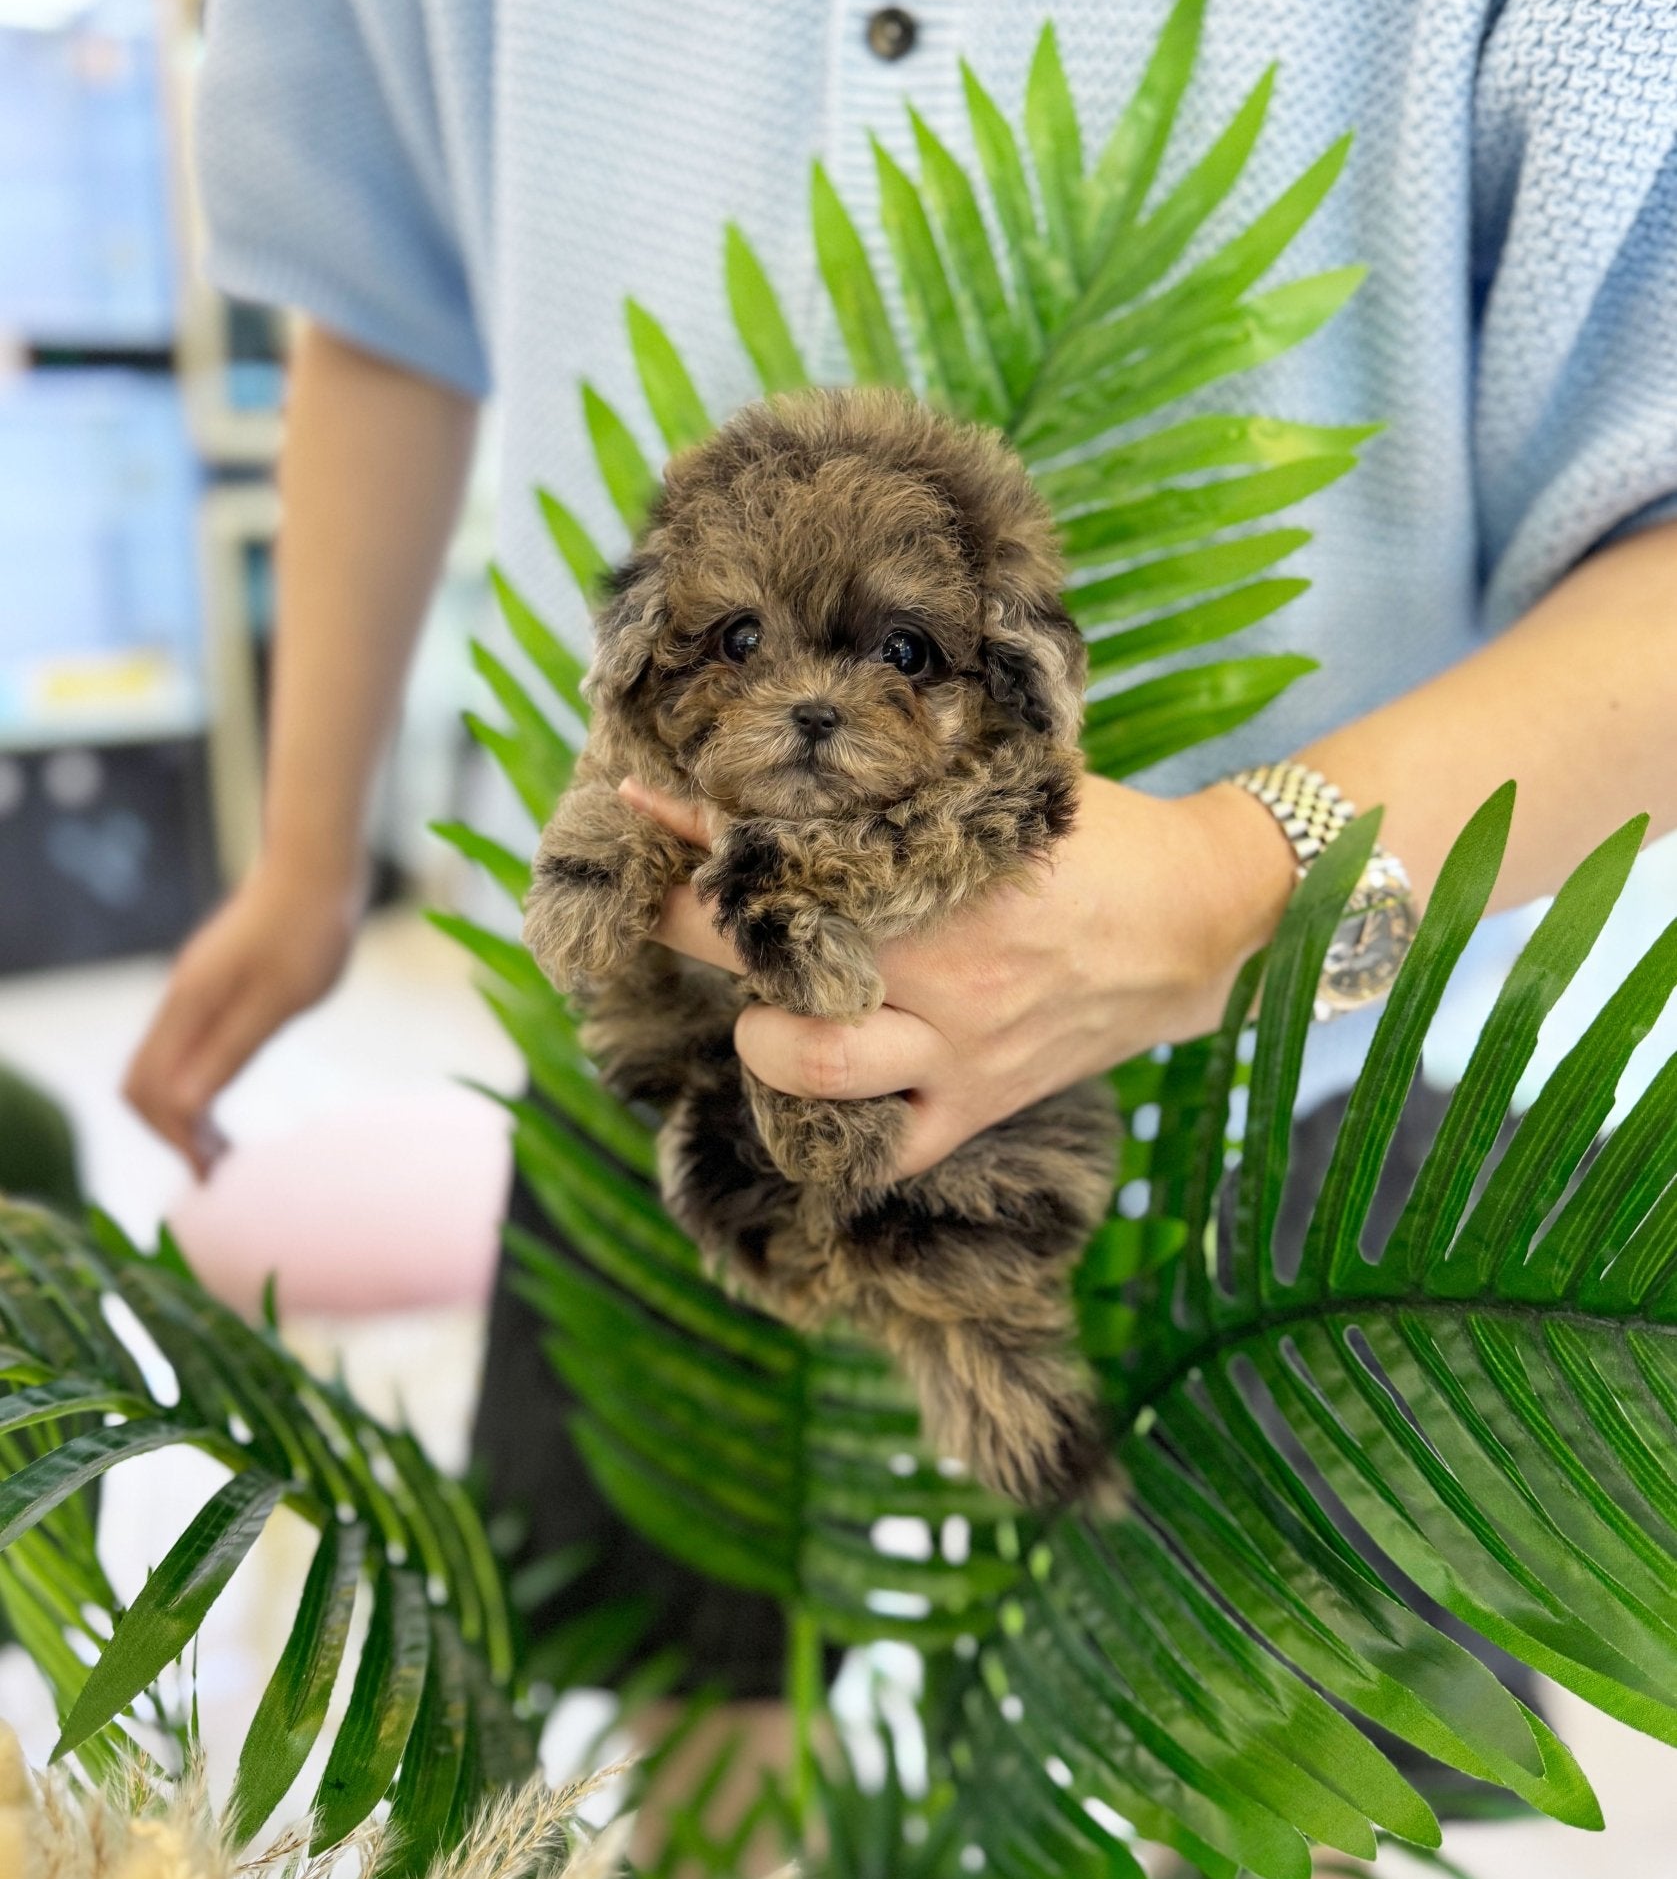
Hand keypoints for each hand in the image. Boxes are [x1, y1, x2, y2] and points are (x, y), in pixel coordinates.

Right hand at [124, 854, 365, 1176]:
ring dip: (183, 1109)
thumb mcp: (280, 1000)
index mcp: (190, 1006)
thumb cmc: (310, 930)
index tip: (214, 1173)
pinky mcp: (213, 982)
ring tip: (223, 1145)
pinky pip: (185, 1045)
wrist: (318, 864)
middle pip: (143, 1084)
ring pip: (162, 1065)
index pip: (153, 1092)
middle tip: (218, 1166)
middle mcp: (180, 999)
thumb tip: (185, 1107)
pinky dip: (196, 1081)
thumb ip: (231, 1050)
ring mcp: (194, 989)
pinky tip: (228, 1095)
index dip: (177, 1139)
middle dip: (171, 1131)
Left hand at [618, 772, 1294, 1178]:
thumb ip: (925, 766)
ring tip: (760, 1004)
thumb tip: (819, 728)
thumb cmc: (1103, 838)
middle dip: (698, 929)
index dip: (705, 833)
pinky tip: (814, 1090)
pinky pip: (876, 1149)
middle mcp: (943, 973)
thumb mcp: (1019, 781)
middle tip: (666, 904)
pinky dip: (830, 1130)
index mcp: (949, 880)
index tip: (645, 805)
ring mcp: (955, 1053)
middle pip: (775, 959)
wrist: (1203, 924)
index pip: (795, 855)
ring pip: (810, 1066)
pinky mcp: (973, 1108)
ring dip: (759, 1035)